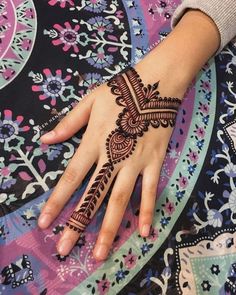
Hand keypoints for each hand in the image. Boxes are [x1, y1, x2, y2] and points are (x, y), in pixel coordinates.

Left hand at [37, 65, 182, 260]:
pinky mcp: (154, 162)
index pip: (71, 177)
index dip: (56, 200)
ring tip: (100, 252)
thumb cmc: (120, 91)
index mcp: (94, 141)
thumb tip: (45, 140)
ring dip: (109, 226)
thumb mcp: (89, 102)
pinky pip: (150, 190)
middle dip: (77, 222)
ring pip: (120, 199)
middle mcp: (113, 156)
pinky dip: (146, 211)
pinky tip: (142, 232)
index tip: (44, 222)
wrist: (156, 85)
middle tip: (66, 249)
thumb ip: (68, 123)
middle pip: (93, 194)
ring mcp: (135, 162)